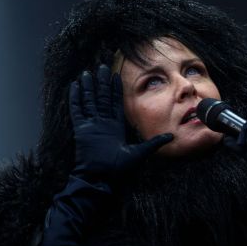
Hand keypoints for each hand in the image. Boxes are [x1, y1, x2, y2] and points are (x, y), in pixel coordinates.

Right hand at [69, 64, 172, 188]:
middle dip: (101, 82)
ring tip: (87, 72)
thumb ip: (154, 143)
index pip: (115, 102)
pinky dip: (75, 98)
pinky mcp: (81, 129)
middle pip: (101, 97)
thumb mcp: (140, 153)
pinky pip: (77, 110)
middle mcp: (103, 123)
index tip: (115, 75)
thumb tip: (172, 136)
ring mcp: (91, 125)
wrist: (101, 179)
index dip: (115, 89)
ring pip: (89, 100)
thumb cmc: (119, 169)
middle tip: (101, 66)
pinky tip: (74, 86)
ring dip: (88, 86)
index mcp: (115, 126)